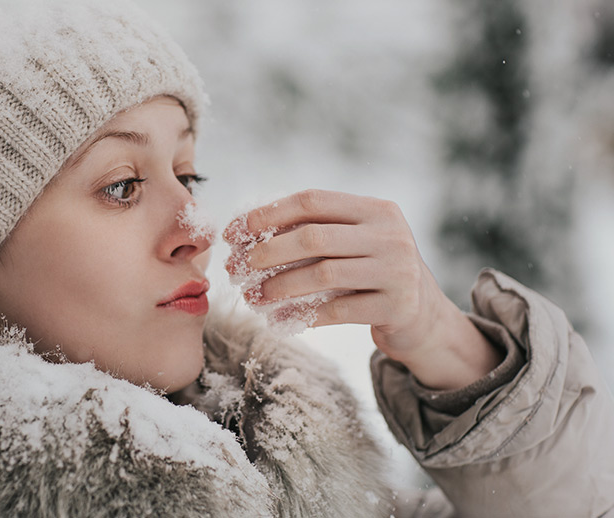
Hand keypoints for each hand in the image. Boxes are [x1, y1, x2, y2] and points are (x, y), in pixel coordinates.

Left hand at [224, 190, 502, 389]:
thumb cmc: (372, 274)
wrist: (423, 317)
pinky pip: (338, 311)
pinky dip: (302, 316)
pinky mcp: (397, 307)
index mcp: (375, 208)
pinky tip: (278, 320)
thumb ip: (316, 230)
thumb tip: (246, 233)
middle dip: (268, 253)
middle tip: (238, 269)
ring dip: (280, 287)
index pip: (312, 201)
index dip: (269, 214)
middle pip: (314, 237)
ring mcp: (397, 270)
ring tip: (252, 297)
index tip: (236, 232)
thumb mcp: (354, 242)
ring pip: (323, 274)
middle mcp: (390, 234)